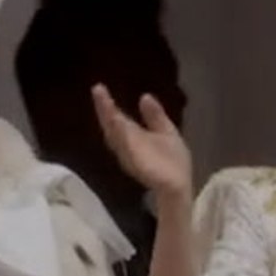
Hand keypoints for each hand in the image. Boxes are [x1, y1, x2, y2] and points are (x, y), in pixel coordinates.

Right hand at [92, 84, 192, 199]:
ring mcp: (130, 153)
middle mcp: (127, 145)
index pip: (117, 119)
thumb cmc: (172, 163)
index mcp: (133, 136)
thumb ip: (154, 116)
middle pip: (111, 125)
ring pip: (115, 133)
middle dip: (104, 108)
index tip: (99, 88)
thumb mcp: (165, 131)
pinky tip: (117, 119)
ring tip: (102, 98)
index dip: (108, 106)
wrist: (179, 187)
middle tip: (97, 89)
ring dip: (109, 117)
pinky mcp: (137, 162)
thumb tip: (144, 95)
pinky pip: (127, 146)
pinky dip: (121, 133)